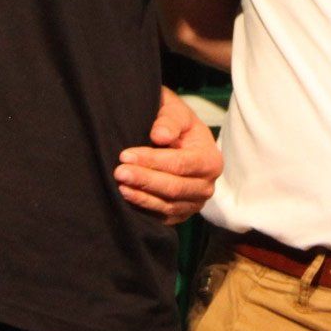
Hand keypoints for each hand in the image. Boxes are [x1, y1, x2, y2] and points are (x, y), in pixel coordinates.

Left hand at [117, 86, 221, 223]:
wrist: (178, 142)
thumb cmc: (176, 125)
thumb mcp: (176, 112)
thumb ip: (170, 119)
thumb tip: (160, 135)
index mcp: (211, 160)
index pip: (181, 164)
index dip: (153, 161)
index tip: (125, 155)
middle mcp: (207, 186)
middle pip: (175, 187)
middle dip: (145, 180)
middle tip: (119, 172)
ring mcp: (194, 203)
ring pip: (167, 205)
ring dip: (141, 196)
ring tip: (119, 185)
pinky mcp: (180, 215)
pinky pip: (162, 217)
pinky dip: (143, 208)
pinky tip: (126, 197)